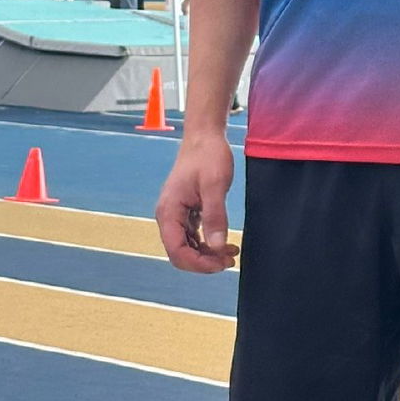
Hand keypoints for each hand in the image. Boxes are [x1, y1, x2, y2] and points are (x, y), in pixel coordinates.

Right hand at [155, 131, 238, 272]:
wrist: (205, 136)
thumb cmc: (208, 156)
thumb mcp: (215, 185)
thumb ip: (215, 216)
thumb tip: (218, 246)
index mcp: (169, 212)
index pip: (177, 251)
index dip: (198, 263)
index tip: (221, 264)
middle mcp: (168, 216)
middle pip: (180, 253)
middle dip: (204, 261)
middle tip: (229, 261)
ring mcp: (176, 214)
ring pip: (187, 247)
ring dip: (207, 255)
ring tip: (231, 254)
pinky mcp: (185, 211)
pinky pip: (193, 236)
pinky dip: (207, 243)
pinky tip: (225, 244)